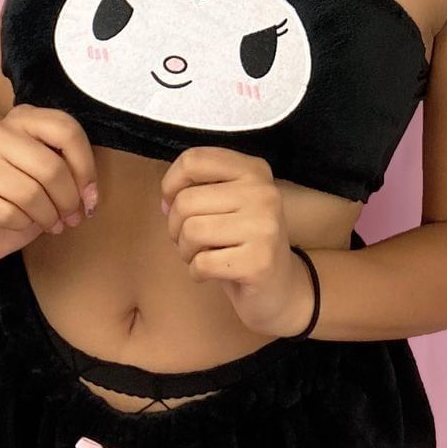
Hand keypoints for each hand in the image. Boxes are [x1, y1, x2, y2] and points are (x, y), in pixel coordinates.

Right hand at [0, 104, 98, 241]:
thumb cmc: (25, 193)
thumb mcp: (53, 172)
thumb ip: (72, 169)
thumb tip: (88, 195)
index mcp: (23, 117)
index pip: (66, 130)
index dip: (86, 166)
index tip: (90, 195)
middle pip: (50, 166)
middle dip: (69, 200)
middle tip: (72, 217)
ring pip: (30, 193)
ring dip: (49, 216)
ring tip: (53, 224)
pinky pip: (8, 213)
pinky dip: (23, 224)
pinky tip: (23, 223)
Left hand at [159, 146, 314, 337]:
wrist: (280, 286)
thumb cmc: (242, 241)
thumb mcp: (225, 203)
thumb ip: (197, 190)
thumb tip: (165, 202)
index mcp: (253, 170)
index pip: (194, 160)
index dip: (171, 183)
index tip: (173, 202)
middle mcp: (263, 192)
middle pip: (186, 200)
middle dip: (175, 226)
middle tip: (191, 240)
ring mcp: (265, 226)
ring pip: (191, 231)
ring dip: (186, 251)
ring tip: (202, 255)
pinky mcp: (259, 262)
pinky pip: (202, 263)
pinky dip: (197, 273)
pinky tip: (212, 273)